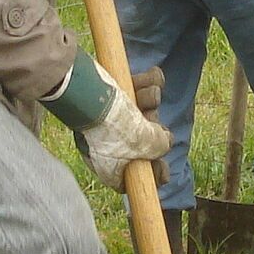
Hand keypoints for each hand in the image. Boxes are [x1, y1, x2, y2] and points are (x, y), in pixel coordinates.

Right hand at [43, 58, 171, 188]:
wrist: (87, 91)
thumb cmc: (113, 126)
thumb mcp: (144, 144)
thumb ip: (160, 146)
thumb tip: (166, 140)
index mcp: (110, 165)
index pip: (134, 177)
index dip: (152, 172)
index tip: (164, 167)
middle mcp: (107, 143)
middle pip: (141, 139)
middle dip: (153, 125)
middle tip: (151, 118)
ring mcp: (107, 117)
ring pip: (140, 110)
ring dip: (150, 98)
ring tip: (150, 94)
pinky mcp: (109, 93)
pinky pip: (136, 89)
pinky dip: (148, 82)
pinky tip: (154, 76)